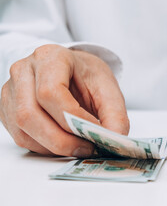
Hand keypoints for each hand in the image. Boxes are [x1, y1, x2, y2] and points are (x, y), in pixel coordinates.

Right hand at [0, 44, 128, 156]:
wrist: (73, 71)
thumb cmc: (87, 76)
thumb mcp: (108, 88)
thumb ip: (115, 114)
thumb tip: (115, 139)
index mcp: (50, 57)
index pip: (50, 92)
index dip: (72, 118)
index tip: (94, 133)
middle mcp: (24, 71)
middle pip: (30, 114)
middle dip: (62, 140)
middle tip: (88, 148)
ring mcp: (11, 90)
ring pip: (23, 129)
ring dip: (53, 147)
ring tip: (79, 147)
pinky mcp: (7, 109)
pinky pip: (21, 137)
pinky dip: (45, 148)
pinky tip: (65, 144)